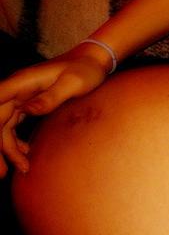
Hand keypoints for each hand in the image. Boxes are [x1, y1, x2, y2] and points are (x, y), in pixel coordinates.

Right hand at [0, 46, 110, 177]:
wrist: (93, 62)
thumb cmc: (85, 70)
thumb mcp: (73, 83)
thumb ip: (51, 97)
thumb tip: (26, 110)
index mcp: (22, 82)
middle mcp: (16, 89)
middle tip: (3, 172)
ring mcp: (21, 97)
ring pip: (3, 126)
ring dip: (7, 149)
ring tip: (22, 169)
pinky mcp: (28, 104)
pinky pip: (13, 125)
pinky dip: (16, 141)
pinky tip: (26, 154)